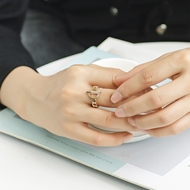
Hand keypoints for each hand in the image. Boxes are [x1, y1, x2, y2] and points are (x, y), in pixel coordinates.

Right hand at [1, 64, 135, 145]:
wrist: (35, 98)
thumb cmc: (59, 84)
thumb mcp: (80, 72)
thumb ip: (104, 75)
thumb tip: (130, 82)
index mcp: (80, 74)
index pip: (116, 80)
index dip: (135, 87)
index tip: (146, 92)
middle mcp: (74, 92)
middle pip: (115, 100)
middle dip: (136, 105)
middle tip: (149, 108)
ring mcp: (71, 112)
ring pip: (109, 120)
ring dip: (129, 123)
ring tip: (141, 123)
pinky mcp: (69, 129)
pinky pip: (97, 138)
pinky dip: (114, 139)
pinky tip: (125, 136)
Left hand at [111, 48, 189, 136]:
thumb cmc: (186, 63)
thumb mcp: (165, 59)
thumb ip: (142, 70)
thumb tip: (120, 81)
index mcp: (181, 61)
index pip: (147, 77)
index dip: (128, 88)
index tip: (116, 96)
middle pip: (156, 99)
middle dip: (132, 108)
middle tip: (120, 111)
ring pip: (166, 117)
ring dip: (144, 122)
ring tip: (131, 121)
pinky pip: (177, 128)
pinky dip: (158, 132)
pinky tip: (146, 128)